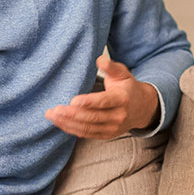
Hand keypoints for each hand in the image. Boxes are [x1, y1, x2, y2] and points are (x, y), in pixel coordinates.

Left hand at [45, 55, 159, 138]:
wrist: (142, 108)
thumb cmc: (128, 87)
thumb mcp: (123, 74)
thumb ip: (111, 67)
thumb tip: (100, 59)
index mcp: (123, 99)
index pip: (104, 102)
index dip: (88, 102)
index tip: (73, 101)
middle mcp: (119, 116)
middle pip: (93, 117)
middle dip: (72, 114)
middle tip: (54, 109)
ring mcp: (113, 128)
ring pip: (87, 128)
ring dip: (68, 123)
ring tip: (52, 115)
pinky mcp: (106, 135)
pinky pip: (86, 134)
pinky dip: (71, 129)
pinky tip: (60, 122)